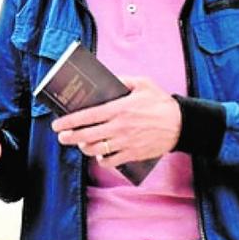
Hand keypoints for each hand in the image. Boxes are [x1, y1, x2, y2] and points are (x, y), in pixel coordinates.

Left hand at [51, 76, 180, 168]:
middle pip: (86, 135)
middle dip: (70, 137)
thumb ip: (123, 80)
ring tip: (80, 143)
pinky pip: (110, 161)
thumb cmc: (161, 102)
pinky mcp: (133, 154)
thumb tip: (107, 78)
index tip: (57, 124)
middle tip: (62, 136)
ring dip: (84, 148)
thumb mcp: (143, 84)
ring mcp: (125, 142)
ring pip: (95, 149)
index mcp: (119, 109)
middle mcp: (119, 127)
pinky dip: (101, 159)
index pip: (87, 116)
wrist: (182, 124)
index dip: (69, 121)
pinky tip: (99, 154)